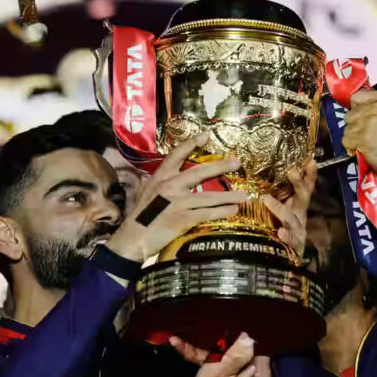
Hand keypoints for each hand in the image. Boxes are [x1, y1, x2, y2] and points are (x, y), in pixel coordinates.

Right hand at [106, 135, 246, 262]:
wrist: (131, 240)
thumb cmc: (139, 219)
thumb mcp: (147, 195)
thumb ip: (159, 185)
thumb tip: (169, 178)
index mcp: (160, 177)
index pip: (176, 155)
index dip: (191, 144)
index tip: (205, 136)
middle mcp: (169, 185)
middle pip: (199, 172)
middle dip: (220, 167)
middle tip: (237, 162)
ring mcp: (177, 202)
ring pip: (209, 196)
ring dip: (229, 196)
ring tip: (245, 196)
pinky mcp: (183, 218)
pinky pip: (208, 213)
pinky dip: (222, 212)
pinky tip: (233, 211)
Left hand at [263, 160, 315, 256]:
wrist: (286, 262)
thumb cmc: (279, 231)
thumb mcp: (279, 212)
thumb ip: (272, 198)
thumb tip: (255, 178)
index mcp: (296, 206)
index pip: (305, 188)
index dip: (309, 175)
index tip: (310, 160)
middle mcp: (299, 216)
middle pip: (302, 198)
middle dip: (299, 184)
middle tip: (292, 171)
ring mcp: (297, 231)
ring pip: (291, 219)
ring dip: (280, 209)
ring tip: (267, 200)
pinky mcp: (293, 246)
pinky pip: (290, 240)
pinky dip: (285, 236)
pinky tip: (279, 232)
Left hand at [342, 89, 376, 186]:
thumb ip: (372, 106)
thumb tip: (352, 104)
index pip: (356, 96)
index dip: (356, 108)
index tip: (362, 117)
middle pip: (349, 114)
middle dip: (354, 125)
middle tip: (368, 133)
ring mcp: (369, 121)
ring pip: (346, 128)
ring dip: (353, 137)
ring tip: (368, 141)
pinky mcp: (362, 136)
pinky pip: (345, 140)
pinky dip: (352, 147)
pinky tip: (365, 148)